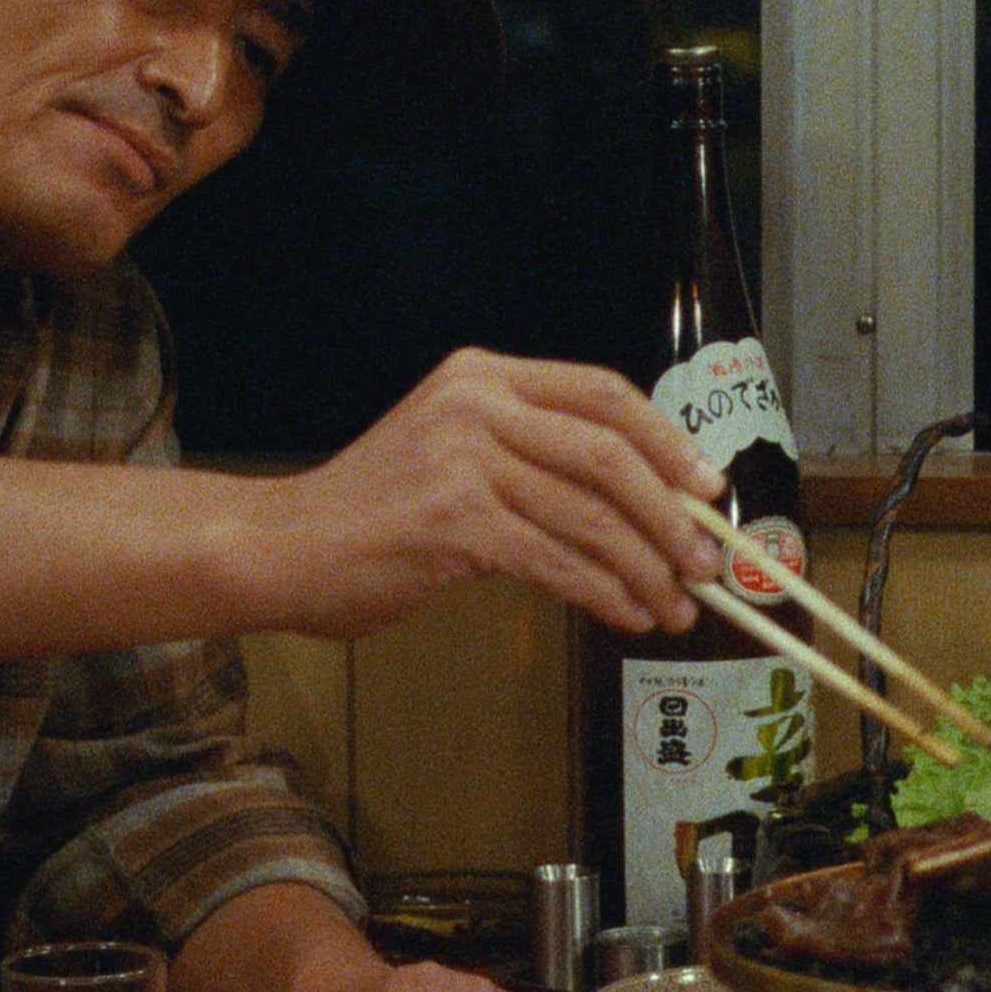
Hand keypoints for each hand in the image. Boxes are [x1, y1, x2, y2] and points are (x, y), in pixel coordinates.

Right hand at [276, 348, 722, 638]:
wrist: (282, 547)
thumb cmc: (374, 515)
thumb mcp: (454, 453)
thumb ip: (531, 460)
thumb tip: (640, 507)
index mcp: (483, 376)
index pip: (602, 394)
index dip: (666, 441)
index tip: (708, 485)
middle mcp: (477, 405)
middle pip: (610, 454)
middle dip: (671, 514)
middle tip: (705, 562)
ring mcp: (464, 460)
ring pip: (591, 515)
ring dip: (646, 568)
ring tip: (674, 606)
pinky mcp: (454, 522)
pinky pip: (557, 560)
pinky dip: (604, 593)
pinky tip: (624, 615)